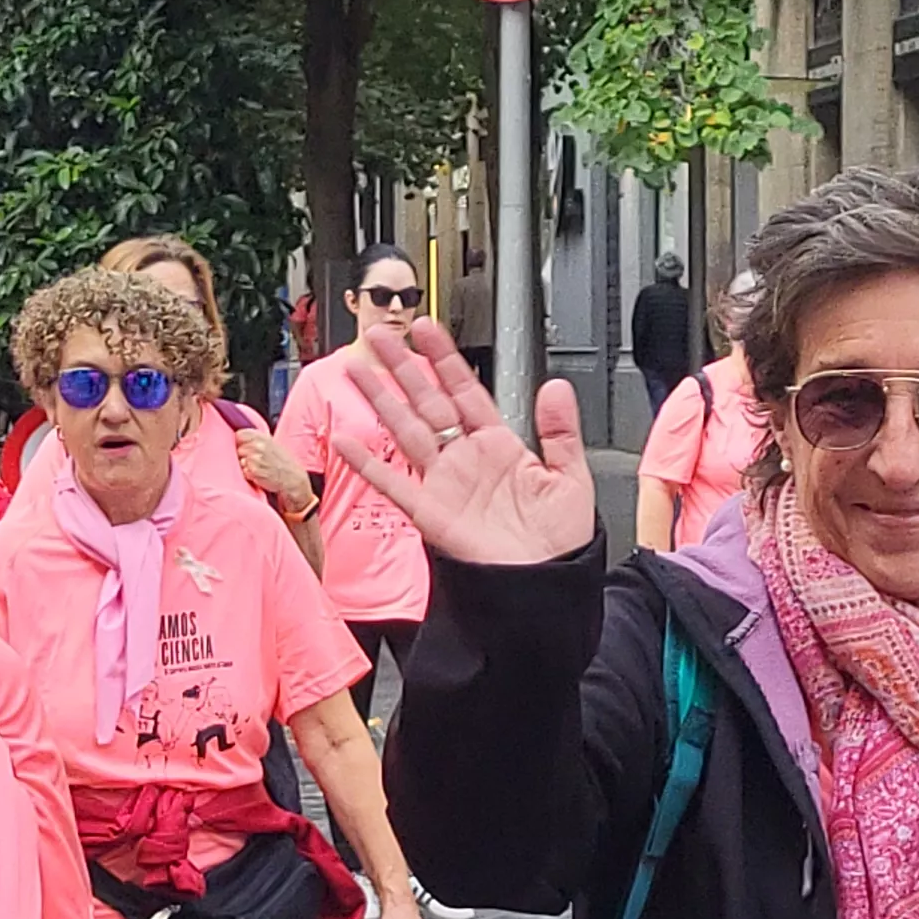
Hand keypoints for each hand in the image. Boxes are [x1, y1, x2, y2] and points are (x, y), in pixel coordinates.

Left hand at [236, 429, 312, 507]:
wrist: (293, 478)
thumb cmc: (283, 462)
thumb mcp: (273, 444)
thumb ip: (257, 440)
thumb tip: (240, 438)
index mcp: (263, 438)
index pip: (239, 434)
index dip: (240, 442)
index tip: (244, 446)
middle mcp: (258, 446)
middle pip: (238, 449)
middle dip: (243, 455)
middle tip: (255, 460)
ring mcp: (255, 459)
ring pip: (240, 461)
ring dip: (246, 466)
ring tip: (259, 468)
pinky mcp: (253, 472)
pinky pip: (244, 472)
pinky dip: (249, 475)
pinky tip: (259, 475)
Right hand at [330, 322, 598, 564]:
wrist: (543, 588)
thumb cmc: (558, 543)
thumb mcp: (571, 479)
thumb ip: (561, 432)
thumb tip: (555, 387)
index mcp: (499, 446)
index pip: (465, 390)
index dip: (445, 359)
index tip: (428, 330)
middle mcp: (466, 460)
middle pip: (427, 401)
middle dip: (403, 367)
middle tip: (383, 335)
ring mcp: (444, 484)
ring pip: (405, 430)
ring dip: (381, 400)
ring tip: (358, 369)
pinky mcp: (430, 513)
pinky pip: (393, 483)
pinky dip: (368, 464)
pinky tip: (348, 441)